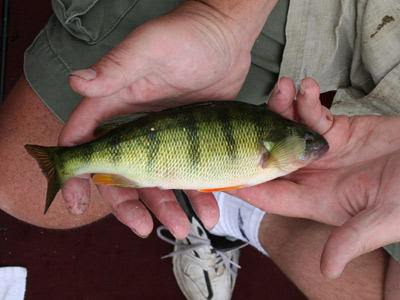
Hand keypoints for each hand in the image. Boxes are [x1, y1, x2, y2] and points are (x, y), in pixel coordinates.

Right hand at [58, 2, 256, 238]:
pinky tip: (210, 207)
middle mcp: (135, 125)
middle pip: (121, 174)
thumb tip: (77, 82)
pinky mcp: (189, 141)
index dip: (75, 175)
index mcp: (114, 104)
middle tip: (142, 227)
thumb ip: (116, 68)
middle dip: (128, 205)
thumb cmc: (187, 35)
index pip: (83, 143)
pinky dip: (197, 195)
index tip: (76, 204)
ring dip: (165, 207)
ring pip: (156, 181)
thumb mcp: (150, 48)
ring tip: (183, 227)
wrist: (227, 37)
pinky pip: (188, 174)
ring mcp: (163, 136)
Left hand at [229, 77, 399, 278]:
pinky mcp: (337, 130)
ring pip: (288, 130)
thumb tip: (328, 269)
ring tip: (282, 89)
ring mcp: (322, 151)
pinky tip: (306, 87)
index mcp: (314, 201)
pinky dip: (308, 100)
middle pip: (271, 157)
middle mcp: (312, 176)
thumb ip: (352, 240)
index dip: (244, 183)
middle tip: (247, 116)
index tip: (220, 169)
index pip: (269, 195)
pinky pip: (314, 113)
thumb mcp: (383, 219)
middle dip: (257, 136)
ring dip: (282, 109)